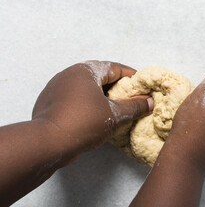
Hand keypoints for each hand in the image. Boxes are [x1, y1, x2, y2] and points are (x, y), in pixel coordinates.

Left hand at [32, 61, 153, 152]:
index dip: (131, 76)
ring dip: (102, 95)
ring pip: (86, 88)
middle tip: (131, 97)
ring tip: (115, 108)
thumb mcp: (114, 115)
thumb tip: (150, 101)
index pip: (115, 68)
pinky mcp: (50, 102)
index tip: (142, 85)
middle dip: (117, 86)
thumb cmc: (83, 123)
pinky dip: (88, 103)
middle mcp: (69, 74)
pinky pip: (75, 98)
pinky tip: (95, 116)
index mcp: (85, 71)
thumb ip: (134, 106)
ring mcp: (56, 88)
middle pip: (100, 76)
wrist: (47, 143)